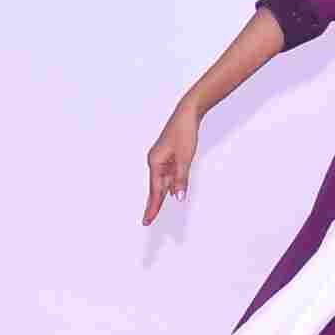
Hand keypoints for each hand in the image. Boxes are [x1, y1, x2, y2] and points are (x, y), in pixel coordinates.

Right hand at [143, 105, 200, 223]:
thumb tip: (178, 197)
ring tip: (153, 212)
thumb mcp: (184, 159)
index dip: (153, 207)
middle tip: (147, 221)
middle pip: (155, 188)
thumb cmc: (184, 132)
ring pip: (161, 182)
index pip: (155, 190)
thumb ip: (180, 179)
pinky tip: (170, 193)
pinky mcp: (168, 156)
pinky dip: (168, 185)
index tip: (147, 220)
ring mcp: (161, 159)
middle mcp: (155, 161)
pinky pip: (167, 174)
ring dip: (161, 196)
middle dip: (153, 205)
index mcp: (155, 162)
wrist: (187, 113)